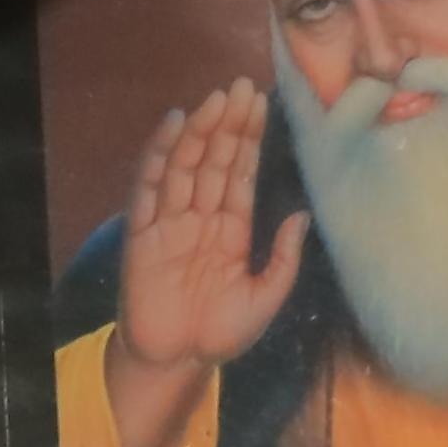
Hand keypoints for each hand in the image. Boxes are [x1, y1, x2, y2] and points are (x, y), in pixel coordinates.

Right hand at [105, 82, 306, 446]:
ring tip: (218, 98)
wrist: (178, 360)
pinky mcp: (145, 231)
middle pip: (215, 161)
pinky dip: (161, 154)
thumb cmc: (221, 332)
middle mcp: (201, 218)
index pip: (241, 175)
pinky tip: (175, 126)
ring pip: (187, 165)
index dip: (251, 141)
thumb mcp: (266, 295)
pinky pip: (151, 186)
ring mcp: (171, 221)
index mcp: (231, 231)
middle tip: (244, 86)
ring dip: (202, 131)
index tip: (264, 106)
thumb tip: (302, 215)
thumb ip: (284, 257)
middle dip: (230, 125)